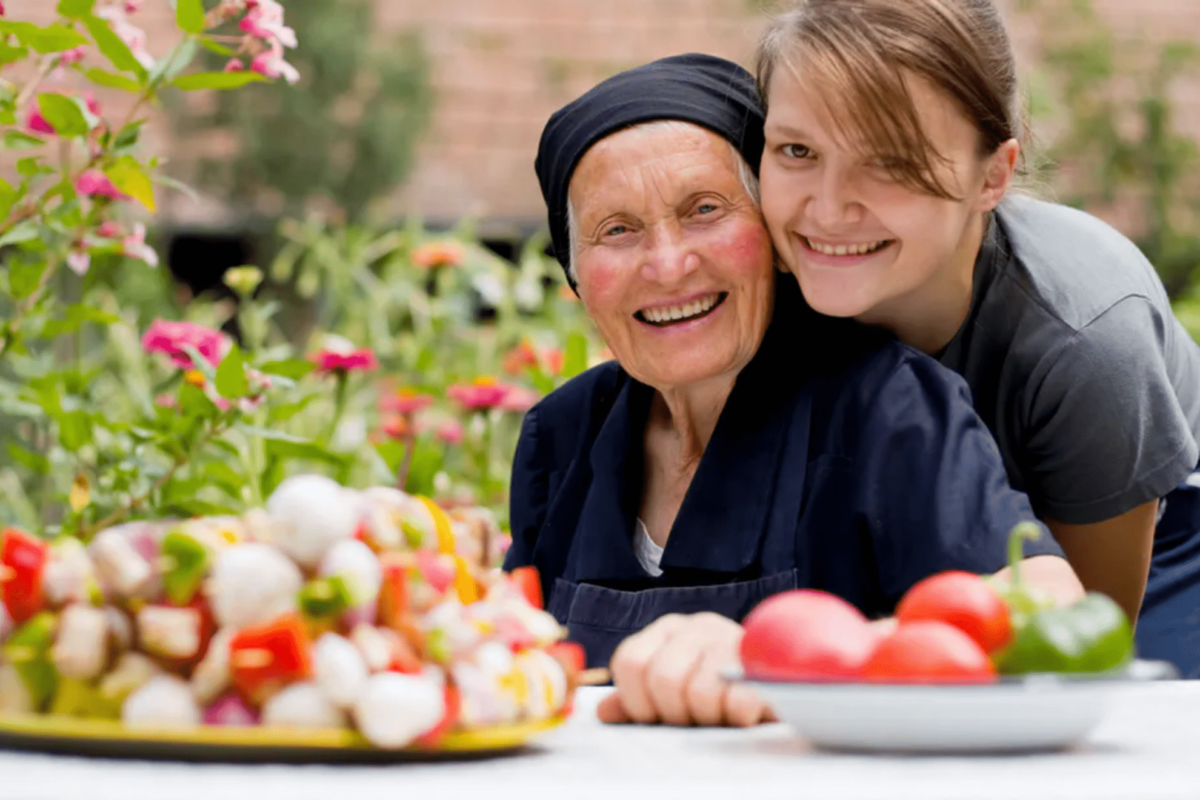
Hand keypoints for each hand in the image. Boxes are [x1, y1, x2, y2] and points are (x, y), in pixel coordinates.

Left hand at [595, 612, 774, 726]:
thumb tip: (603, 711)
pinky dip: (737, 717)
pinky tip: (742, 712)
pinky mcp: (763, 664)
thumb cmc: (716, 690)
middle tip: (693, 717)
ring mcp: (731, 640)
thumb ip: (637, 701)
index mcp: (667, 629)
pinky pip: (738, 701)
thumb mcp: (671, 692)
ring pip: (699, 692)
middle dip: (675, 712)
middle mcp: (697, 626)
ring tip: (719, 713)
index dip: (637, 701)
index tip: (656, 716)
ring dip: (708, 717)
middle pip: (662, 678)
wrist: (775, 681)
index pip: (630, 661)